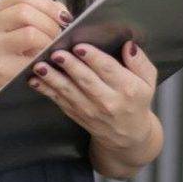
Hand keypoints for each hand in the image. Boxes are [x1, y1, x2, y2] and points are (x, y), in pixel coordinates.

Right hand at [0, 0, 71, 103]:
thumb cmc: (8, 55)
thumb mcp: (16, 29)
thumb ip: (38, 15)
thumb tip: (63, 14)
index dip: (48, 3)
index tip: (63, 17)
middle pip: (25, 11)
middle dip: (50, 23)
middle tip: (60, 36)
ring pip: (29, 32)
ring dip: (49, 40)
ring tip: (54, 48)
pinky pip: (30, 58)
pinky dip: (44, 58)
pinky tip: (47, 61)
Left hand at [27, 39, 156, 151]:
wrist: (127, 136)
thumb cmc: (136, 101)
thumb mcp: (148, 81)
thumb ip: (140, 62)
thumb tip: (128, 45)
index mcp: (127, 89)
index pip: (109, 70)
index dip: (94, 58)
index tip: (80, 46)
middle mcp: (108, 101)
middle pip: (87, 81)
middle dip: (70, 66)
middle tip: (56, 53)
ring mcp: (90, 110)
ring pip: (69, 92)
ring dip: (52, 79)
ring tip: (40, 66)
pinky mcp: (76, 114)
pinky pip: (59, 101)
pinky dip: (46, 90)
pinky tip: (35, 80)